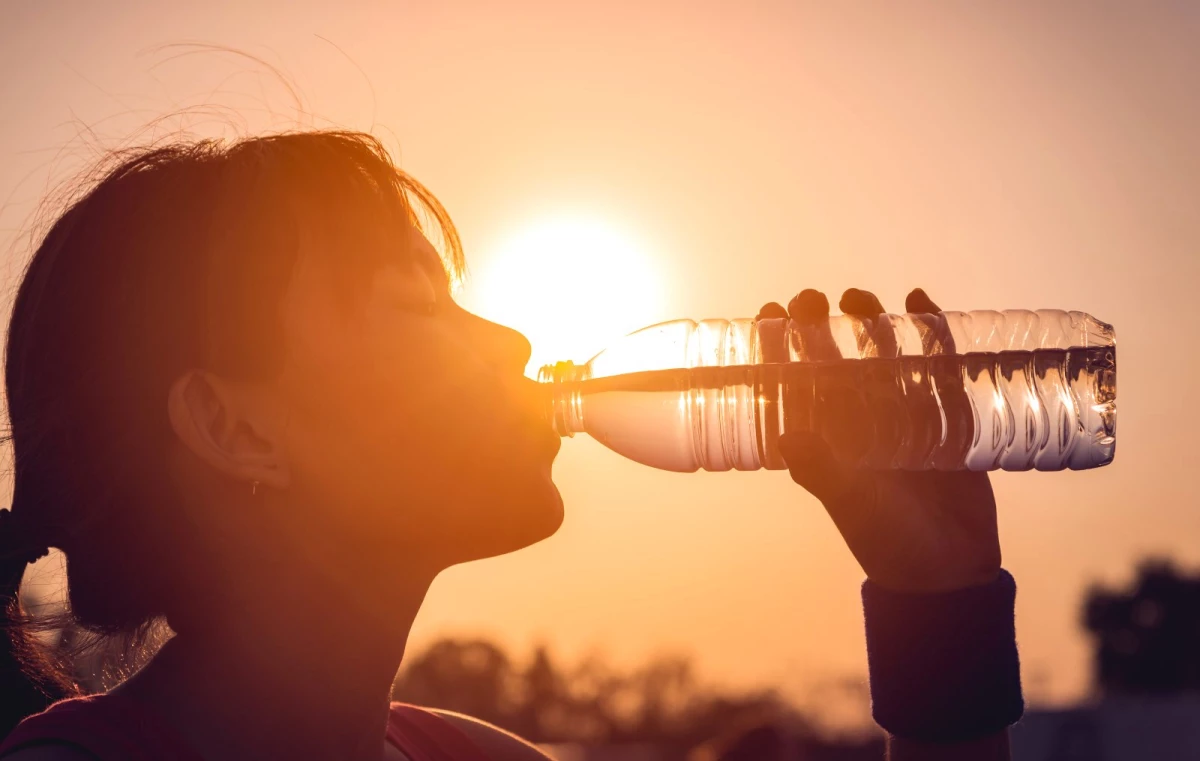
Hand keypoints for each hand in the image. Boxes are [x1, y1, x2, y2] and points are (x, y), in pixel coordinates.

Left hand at [758, 288, 999, 593]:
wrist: (950, 568)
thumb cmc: (888, 540)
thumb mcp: (851, 503)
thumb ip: (823, 471)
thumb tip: (788, 437)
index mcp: (825, 439)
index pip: (793, 382)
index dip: (777, 346)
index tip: (768, 312)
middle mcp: (858, 420)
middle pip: (834, 358)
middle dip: (819, 324)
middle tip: (810, 298)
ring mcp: (901, 413)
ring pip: (880, 353)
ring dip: (869, 321)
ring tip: (857, 297)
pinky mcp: (946, 413)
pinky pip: (936, 363)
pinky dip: (930, 331)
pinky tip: (920, 301)